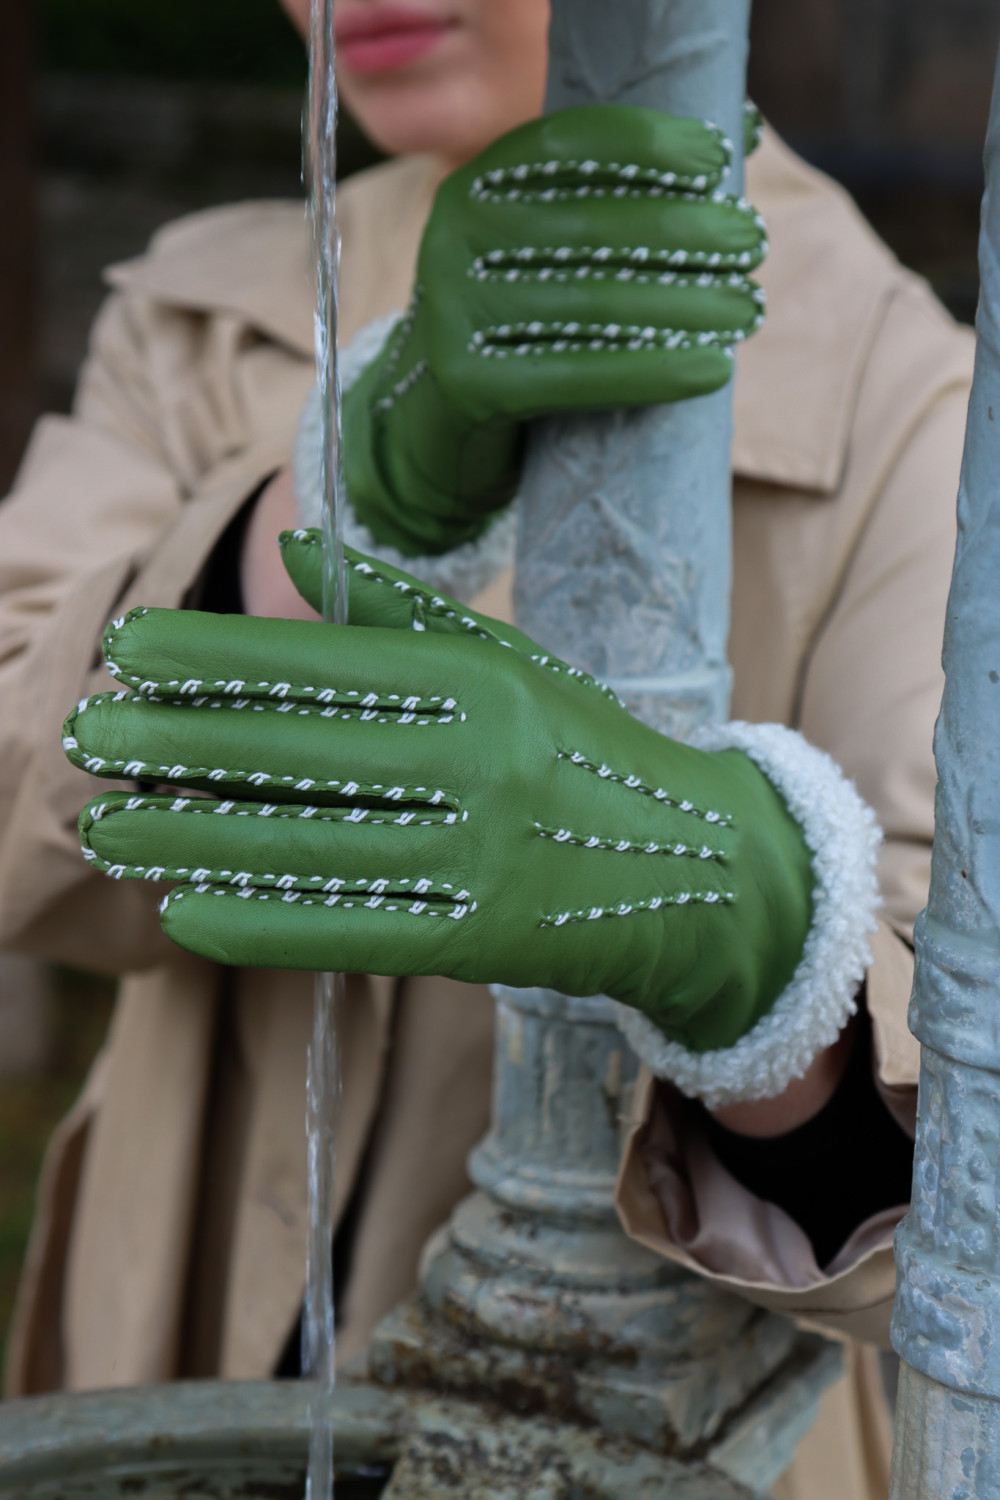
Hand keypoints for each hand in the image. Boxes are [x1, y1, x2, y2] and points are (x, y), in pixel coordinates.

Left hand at [63, 531, 811, 1058]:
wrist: (697, 867)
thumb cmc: (587, 751)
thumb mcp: (513, 660)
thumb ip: (405, 606)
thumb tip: (297, 544)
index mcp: (481, 678)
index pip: (323, 663)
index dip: (216, 657)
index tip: (131, 650)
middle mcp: (479, 760)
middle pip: (300, 750)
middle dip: (178, 743)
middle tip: (89, 736)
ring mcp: (480, 853)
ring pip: (310, 843)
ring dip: (195, 838)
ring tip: (109, 827)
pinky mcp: (480, 938)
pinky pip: (353, 929)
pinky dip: (265, 922)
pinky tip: (188, 912)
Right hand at [344, 105, 766, 555]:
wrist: (431, 431)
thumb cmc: (514, 334)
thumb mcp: (541, 258)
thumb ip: (613, 203)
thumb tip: (747, 132)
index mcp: (475, 189)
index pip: (568, 146)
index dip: (648, 146)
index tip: (717, 162)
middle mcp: (454, 239)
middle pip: (594, 227)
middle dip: (687, 233)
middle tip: (752, 246)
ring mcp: (454, 313)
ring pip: (596, 302)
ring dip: (687, 304)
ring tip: (745, 308)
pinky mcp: (467, 384)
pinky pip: (578, 374)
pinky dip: (654, 371)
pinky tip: (712, 369)